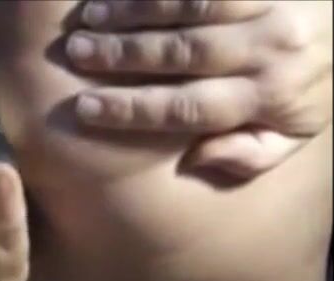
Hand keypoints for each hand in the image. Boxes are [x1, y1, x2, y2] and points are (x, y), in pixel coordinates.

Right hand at [66, 0, 331, 177]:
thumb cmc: (318, 82)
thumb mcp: (295, 134)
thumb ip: (248, 154)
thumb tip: (191, 159)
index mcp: (272, 97)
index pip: (190, 108)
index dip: (134, 110)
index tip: (87, 110)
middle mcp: (273, 47)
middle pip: (185, 53)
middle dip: (123, 55)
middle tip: (76, 55)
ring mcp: (273, 0)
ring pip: (192, 7)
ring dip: (134, 12)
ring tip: (90, 20)